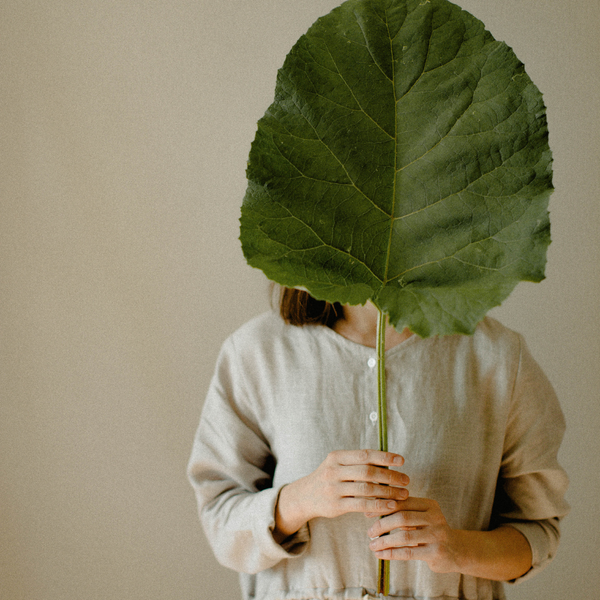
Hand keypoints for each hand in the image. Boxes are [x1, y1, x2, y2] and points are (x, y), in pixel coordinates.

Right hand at [274, 450, 408, 539]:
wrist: (305, 496)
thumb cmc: (329, 478)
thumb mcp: (338, 465)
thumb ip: (358, 463)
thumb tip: (388, 461)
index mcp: (336, 457)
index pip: (364, 454)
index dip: (384, 456)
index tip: (401, 460)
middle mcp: (333, 471)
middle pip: (367, 471)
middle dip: (390, 475)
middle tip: (406, 480)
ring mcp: (333, 489)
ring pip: (366, 489)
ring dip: (388, 491)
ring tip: (403, 494)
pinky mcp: (335, 506)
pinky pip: (362, 505)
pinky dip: (379, 505)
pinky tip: (391, 505)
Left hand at [367, 497, 457, 573]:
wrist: (457, 551)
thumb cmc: (431, 531)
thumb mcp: (421, 517)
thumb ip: (403, 511)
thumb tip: (372, 508)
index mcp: (429, 504)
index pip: (402, 502)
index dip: (383, 507)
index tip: (368, 514)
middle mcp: (435, 517)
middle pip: (402, 518)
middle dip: (382, 525)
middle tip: (369, 532)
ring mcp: (437, 535)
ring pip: (404, 537)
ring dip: (384, 541)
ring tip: (372, 545)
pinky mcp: (436, 552)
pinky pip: (408, 552)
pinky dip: (391, 553)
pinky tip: (380, 554)